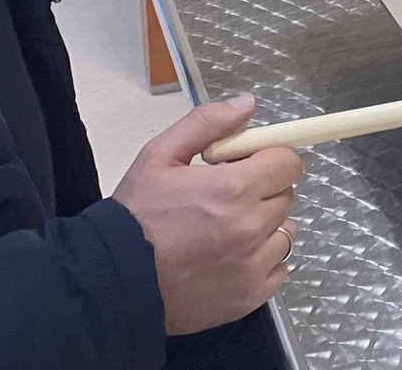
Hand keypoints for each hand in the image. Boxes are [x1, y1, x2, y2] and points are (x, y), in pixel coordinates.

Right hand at [114, 94, 304, 335]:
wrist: (113, 282)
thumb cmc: (135, 217)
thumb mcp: (159, 156)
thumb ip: (206, 123)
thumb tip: (248, 105)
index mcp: (234, 189)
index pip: (288, 163)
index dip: (269, 159)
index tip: (247, 165)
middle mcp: (251, 227)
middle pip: (285, 195)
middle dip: (263, 190)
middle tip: (227, 199)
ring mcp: (254, 266)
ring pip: (284, 232)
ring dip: (265, 227)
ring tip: (226, 231)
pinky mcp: (250, 296)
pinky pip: (279, 269)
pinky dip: (262, 262)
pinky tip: (230, 259)